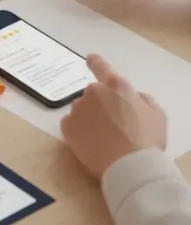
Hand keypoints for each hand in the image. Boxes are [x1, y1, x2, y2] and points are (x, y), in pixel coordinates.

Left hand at [61, 55, 166, 178]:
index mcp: (116, 86)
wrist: (129, 166)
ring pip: (81, 110)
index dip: (95, 62)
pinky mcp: (67, 125)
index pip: (101, 66)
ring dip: (89, 119)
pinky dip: (78, 131)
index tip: (89, 59)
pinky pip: (71, 124)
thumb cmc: (146, 140)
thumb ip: (143, 100)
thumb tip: (134, 97)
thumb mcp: (156, 115)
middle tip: (112, 126)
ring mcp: (78, 108)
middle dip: (100, 106)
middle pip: (93, 95)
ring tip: (102, 139)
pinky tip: (90, 143)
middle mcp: (93, 92)